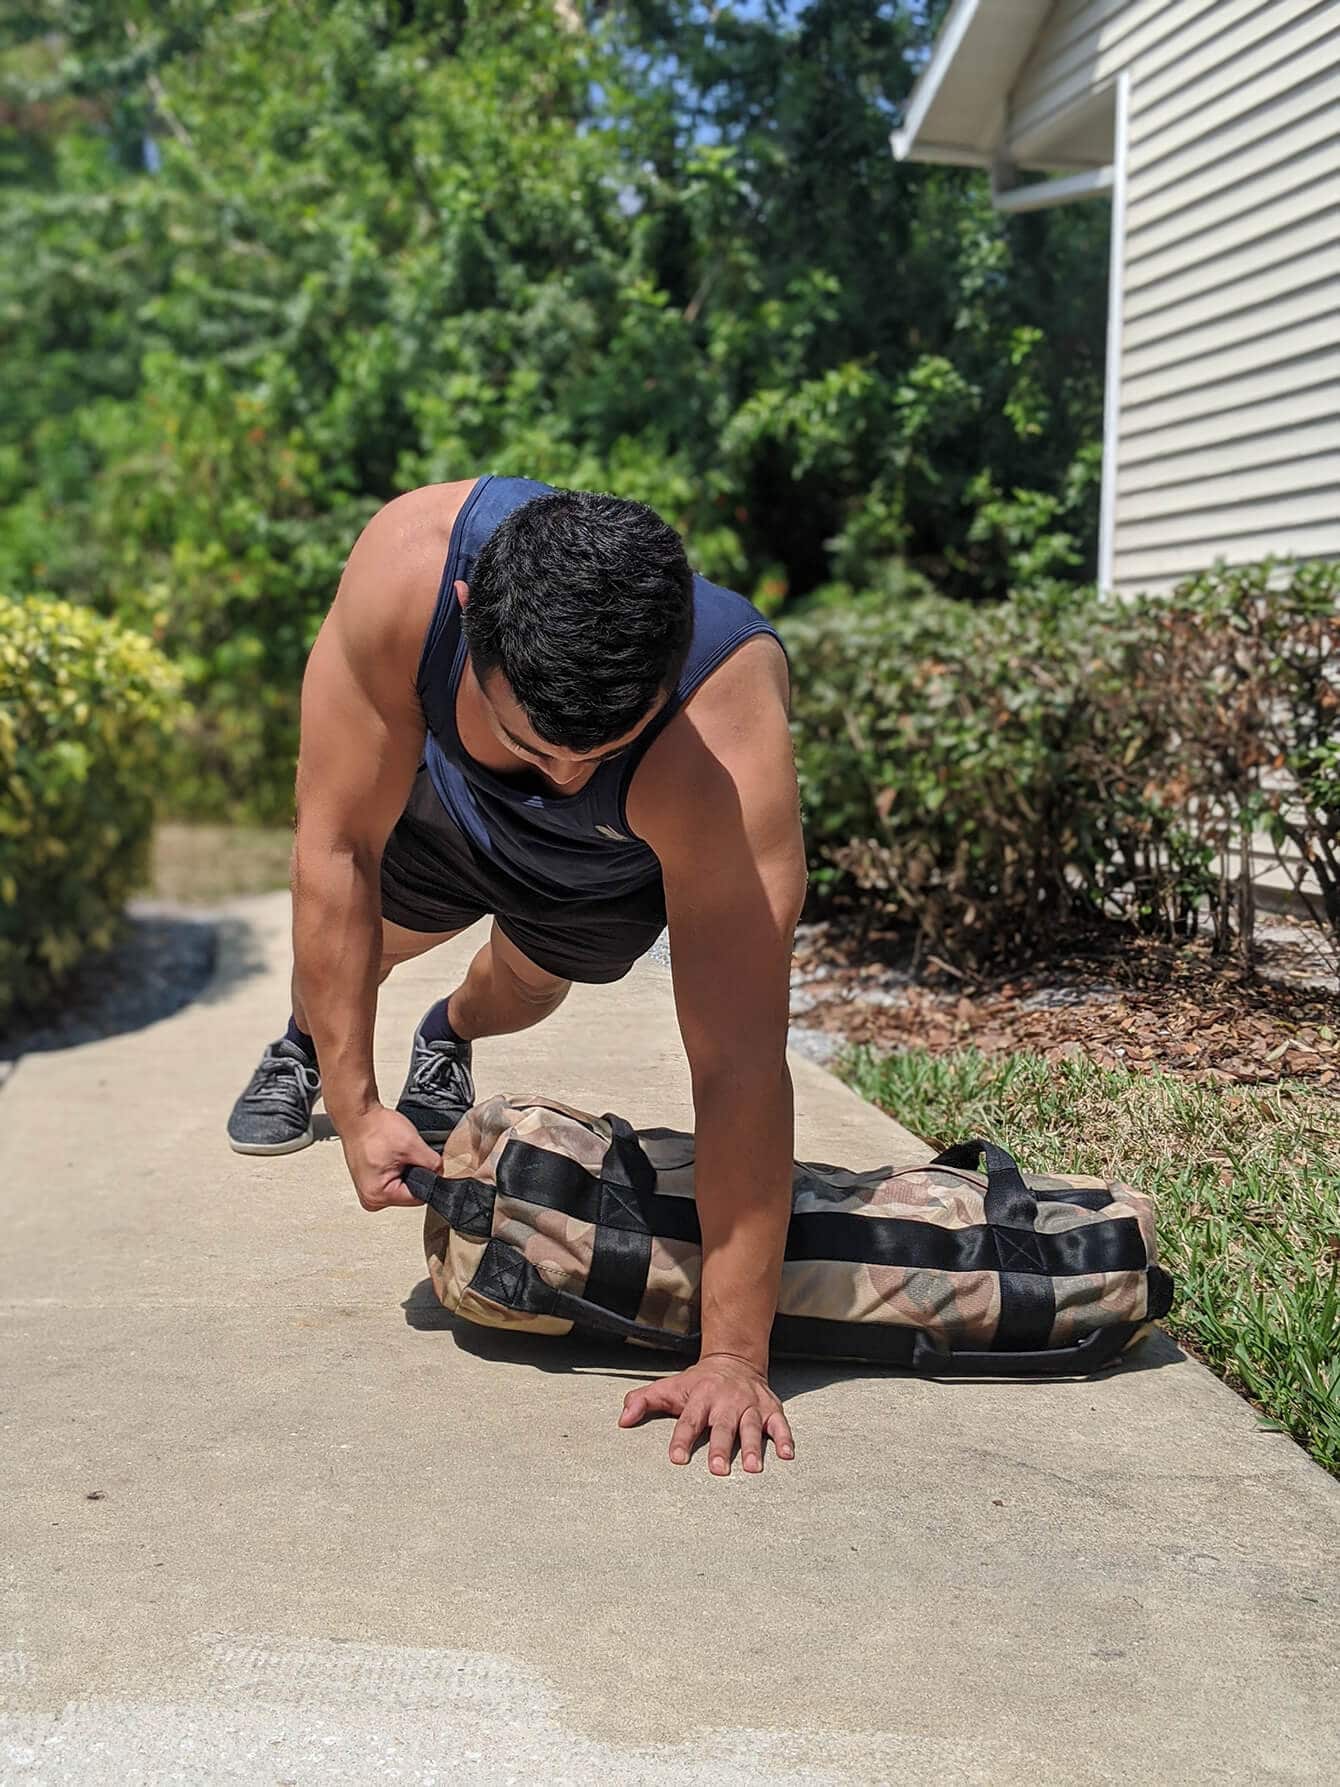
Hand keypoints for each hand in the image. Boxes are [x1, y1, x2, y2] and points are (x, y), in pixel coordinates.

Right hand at [337, 1104, 439, 1210]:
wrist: (358, 1115)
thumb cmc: (375, 1128)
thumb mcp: (412, 1145)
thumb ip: (433, 1164)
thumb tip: (442, 1174)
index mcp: (379, 1195)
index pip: (418, 1197)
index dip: (428, 1178)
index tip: (424, 1162)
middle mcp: (371, 1198)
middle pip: (410, 1193)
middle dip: (415, 1173)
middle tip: (405, 1154)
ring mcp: (368, 1191)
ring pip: (402, 1186)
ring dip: (405, 1170)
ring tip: (395, 1153)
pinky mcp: (369, 1182)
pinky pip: (393, 1180)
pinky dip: (397, 1168)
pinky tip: (391, 1155)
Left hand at [618, 1352, 794, 1474]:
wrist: (733, 1359)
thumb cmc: (697, 1383)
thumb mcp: (669, 1387)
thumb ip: (642, 1401)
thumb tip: (622, 1420)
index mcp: (700, 1397)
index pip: (689, 1420)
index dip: (682, 1439)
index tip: (677, 1459)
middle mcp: (726, 1401)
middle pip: (723, 1426)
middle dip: (721, 1447)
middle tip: (718, 1470)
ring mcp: (750, 1404)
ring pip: (752, 1426)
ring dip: (754, 1447)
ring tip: (753, 1468)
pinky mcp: (770, 1408)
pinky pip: (780, 1424)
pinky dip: (785, 1438)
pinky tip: (787, 1455)